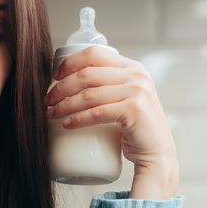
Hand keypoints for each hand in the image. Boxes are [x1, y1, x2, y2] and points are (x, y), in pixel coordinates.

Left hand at [45, 47, 178, 198]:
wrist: (158, 153)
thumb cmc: (135, 128)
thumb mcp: (127, 97)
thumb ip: (110, 84)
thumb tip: (68, 80)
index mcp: (133, 67)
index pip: (94, 54)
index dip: (70, 63)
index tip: (54, 77)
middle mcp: (137, 75)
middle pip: (87, 74)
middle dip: (61, 87)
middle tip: (48, 100)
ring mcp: (137, 92)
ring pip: (89, 94)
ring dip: (64, 104)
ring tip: (50, 113)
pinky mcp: (134, 111)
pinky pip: (97, 112)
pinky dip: (77, 119)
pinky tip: (66, 124)